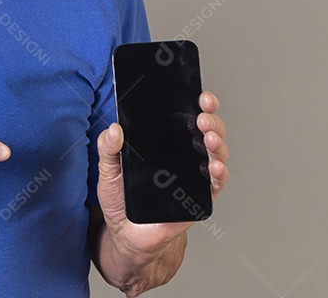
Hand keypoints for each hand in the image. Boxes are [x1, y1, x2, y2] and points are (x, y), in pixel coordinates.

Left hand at [96, 91, 229, 256]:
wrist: (127, 233)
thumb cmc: (121, 199)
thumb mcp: (108, 170)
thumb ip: (108, 149)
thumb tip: (113, 128)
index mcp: (165, 142)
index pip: (185, 116)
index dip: (197, 104)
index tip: (199, 95)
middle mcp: (184, 154)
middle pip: (207, 130)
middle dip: (211, 119)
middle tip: (202, 115)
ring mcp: (194, 174)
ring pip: (215, 152)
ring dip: (217, 142)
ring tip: (208, 138)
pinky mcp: (199, 196)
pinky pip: (216, 182)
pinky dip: (218, 172)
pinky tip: (214, 166)